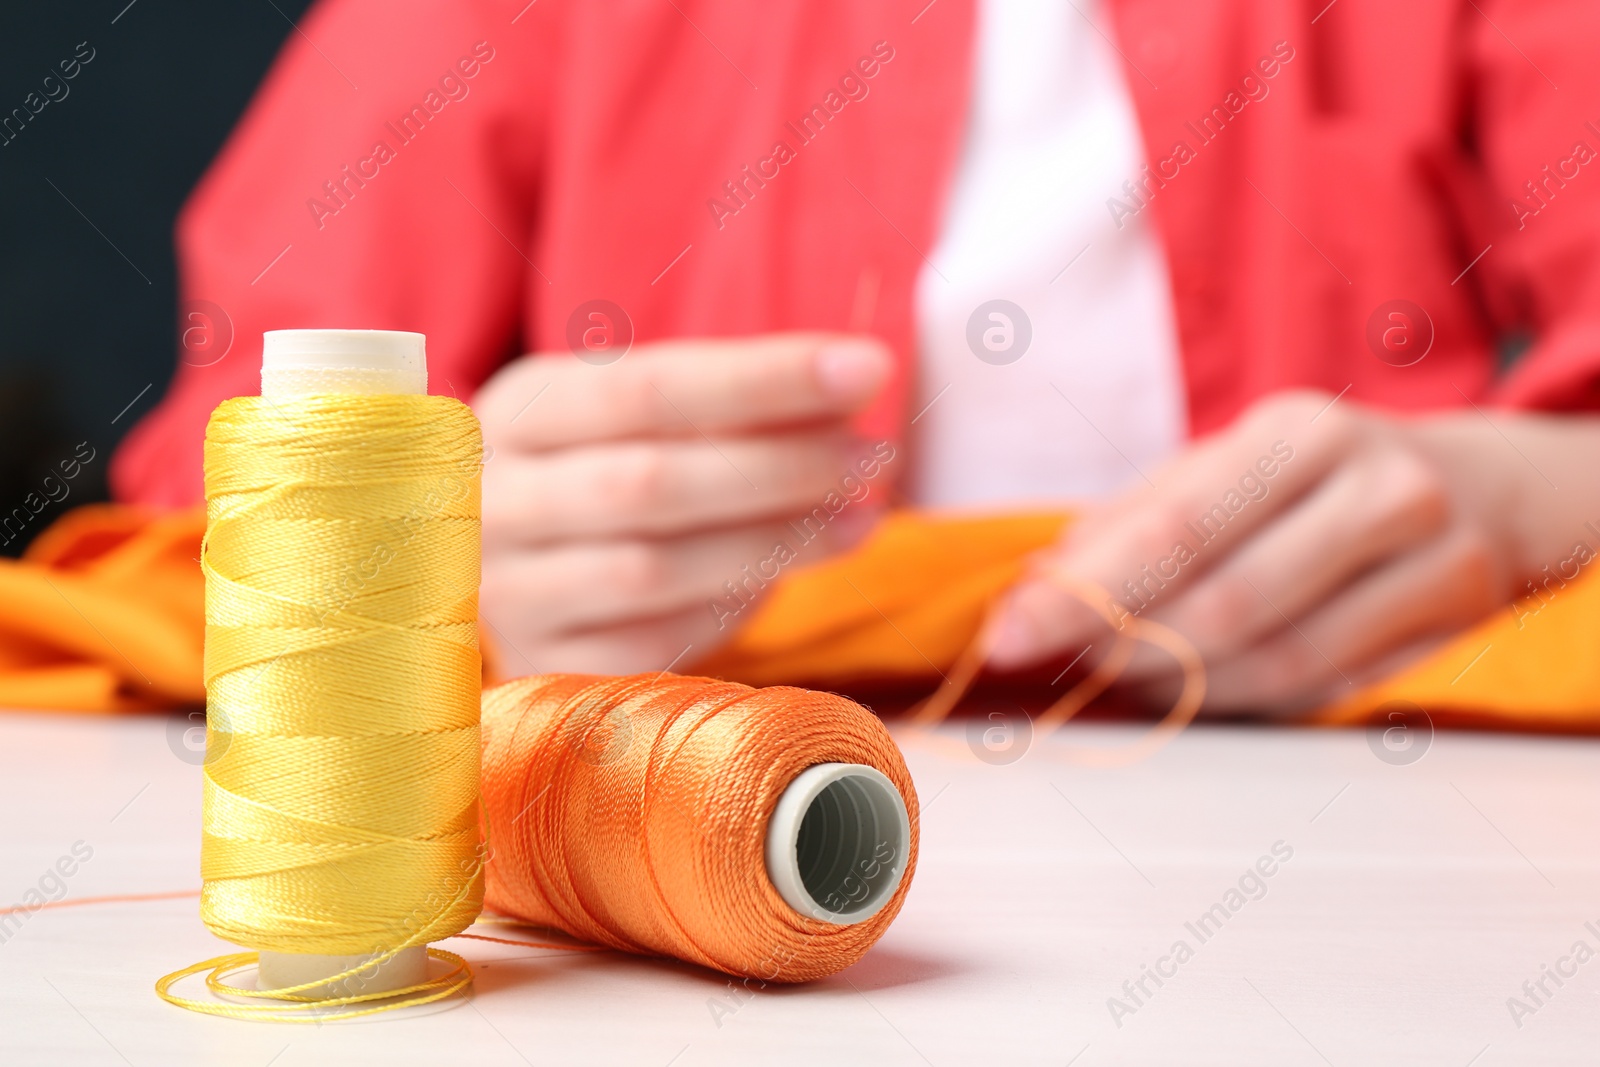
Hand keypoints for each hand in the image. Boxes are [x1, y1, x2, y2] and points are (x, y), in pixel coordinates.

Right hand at [472, 333, 892, 674]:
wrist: (510, 565)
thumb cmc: (600, 466)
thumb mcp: (640, 415)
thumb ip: (730, 401)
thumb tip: (852, 385)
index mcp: (516, 410)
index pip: (648, 386)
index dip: (765, 378)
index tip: (867, 368)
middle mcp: (496, 501)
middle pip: (654, 482)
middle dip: (783, 466)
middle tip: (875, 454)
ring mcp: (510, 592)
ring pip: (660, 569)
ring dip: (778, 541)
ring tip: (861, 514)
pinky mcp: (547, 665)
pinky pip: (657, 641)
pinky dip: (735, 604)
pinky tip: (789, 573)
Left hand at [985, 390, 1599, 712]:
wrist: (1481, 488)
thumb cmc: (1316, 477)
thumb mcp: (1227, 463)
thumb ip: (1131, 517)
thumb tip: (1040, 584)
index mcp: (1304, 430)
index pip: (1174, 528)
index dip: (1084, 593)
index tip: (1009, 635)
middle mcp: (1382, 488)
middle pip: (1227, 604)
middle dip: (1127, 649)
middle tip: (1069, 667)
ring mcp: (1439, 564)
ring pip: (1282, 663)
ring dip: (1183, 688)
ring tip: (1131, 679)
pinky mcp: (1459, 634)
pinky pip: (1330, 696)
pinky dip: (1248, 706)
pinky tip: (1202, 695)